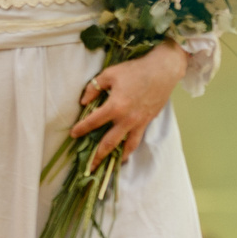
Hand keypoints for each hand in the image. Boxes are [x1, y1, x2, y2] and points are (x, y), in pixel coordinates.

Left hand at [68, 41, 188, 164]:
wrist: (163, 70)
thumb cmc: (135, 70)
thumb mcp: (110, 74)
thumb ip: (94, 88)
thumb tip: (84, 102)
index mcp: (115, 106)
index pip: (93, 122)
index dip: (81, 129)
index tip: (74, 134)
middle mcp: (127, 119)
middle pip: (109, 143)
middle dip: (97, 156)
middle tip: (89, 167)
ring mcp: (139, 122)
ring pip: (126, 146)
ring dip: (116, 157)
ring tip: (109, 166)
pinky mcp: (147, 122)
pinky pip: (137, 139)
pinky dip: (129, 148)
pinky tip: (125, 153)